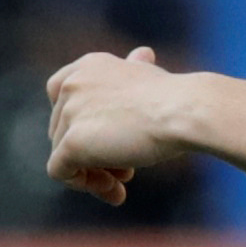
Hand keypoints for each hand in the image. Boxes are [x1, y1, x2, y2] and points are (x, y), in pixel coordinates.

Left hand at [45, 46, 206, 200]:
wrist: (185, 110)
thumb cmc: (175, 96)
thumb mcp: (151, 74)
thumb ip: (135, 68)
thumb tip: (142, 54)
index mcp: (87, 66)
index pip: (60, 96)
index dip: (78, 123)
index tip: (105, 139)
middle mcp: (72, 85)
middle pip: (61, 130)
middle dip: (91, 153)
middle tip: (125, 171)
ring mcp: (69, 113)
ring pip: (62, 154)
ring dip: (91, 173)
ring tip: (123, 183)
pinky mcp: (72, 143)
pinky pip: (60, 172)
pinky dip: (83, 184)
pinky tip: (115, 192)